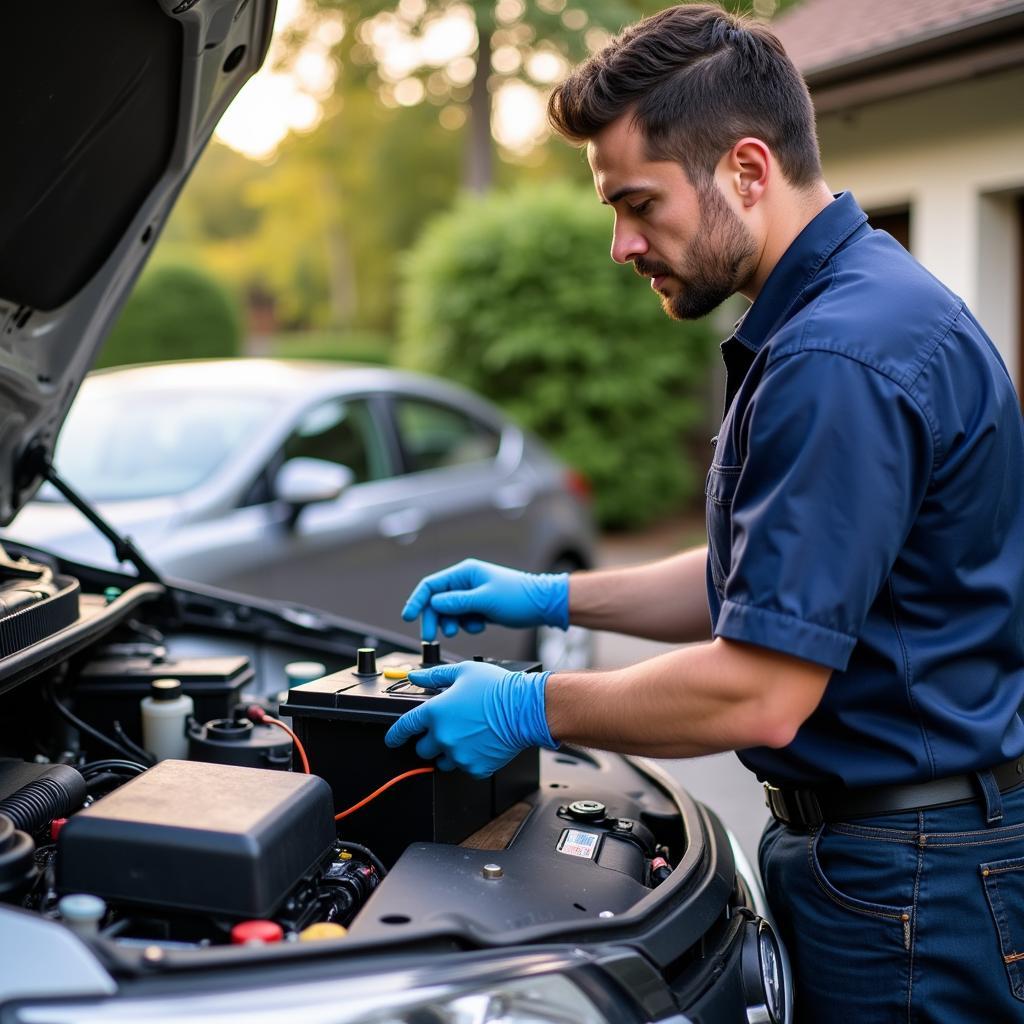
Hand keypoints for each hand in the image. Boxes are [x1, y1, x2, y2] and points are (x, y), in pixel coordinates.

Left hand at [383, 661, 557, 777]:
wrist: (525, 709)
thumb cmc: (497, 688)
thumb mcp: (463, 672)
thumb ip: (434, 676)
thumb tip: (414, 676)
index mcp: (434, 713)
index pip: (403, 728)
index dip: (394, 735)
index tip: (392, 740)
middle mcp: (442, 737)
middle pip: (422, 749)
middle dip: (430, 741)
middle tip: (448, 729)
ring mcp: (459, 755)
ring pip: (442, 762)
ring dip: (448, 752)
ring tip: (467, 737)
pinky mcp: (475, 768)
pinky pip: (465, 768)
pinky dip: (470, 760)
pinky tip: (481, 744)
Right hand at [401, 559, 568, 640]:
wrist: (542, 605)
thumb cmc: (518, 597)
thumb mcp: (486, 600)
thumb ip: (458, 602)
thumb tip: (435, 603)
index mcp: (465, 573)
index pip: (431, 585)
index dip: (417, 601)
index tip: (408, 617)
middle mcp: (465, 582)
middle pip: (437, 601)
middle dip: (435, 618)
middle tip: (432, 636)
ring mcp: (472, 594)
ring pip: (449, 612)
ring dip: (453, 623)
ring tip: (468, 628)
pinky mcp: (478, 606)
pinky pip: (462, 618)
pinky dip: (466, 625)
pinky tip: (479, 626)